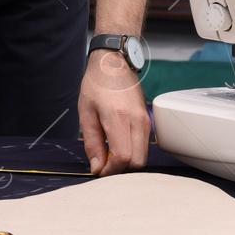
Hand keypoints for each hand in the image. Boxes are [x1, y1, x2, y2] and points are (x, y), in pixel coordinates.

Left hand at [78, 49, 150, 175]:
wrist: (113, 64)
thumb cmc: (97, 85)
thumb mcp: (86, 114)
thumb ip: (92, 144)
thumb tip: (97, 168)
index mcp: (119, 118)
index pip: (123, 157)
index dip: (111, 170)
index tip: (99, 169)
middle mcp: (137, 120)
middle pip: (137, 162)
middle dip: (121, 168)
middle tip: (104, 162)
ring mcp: (146, 120)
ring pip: (143, 156)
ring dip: (127, 161)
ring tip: (109, 151)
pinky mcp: (148, 120)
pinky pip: (144, 146)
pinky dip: (133, 151)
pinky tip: (118, 143)